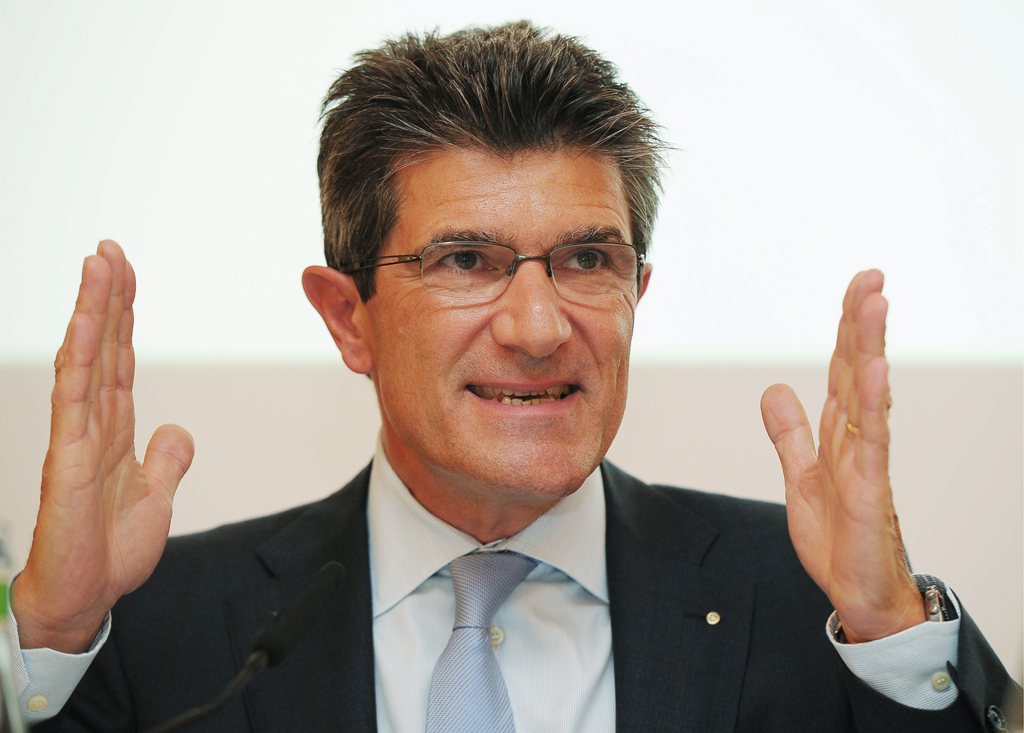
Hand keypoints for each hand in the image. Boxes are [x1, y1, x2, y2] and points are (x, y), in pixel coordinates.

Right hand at [12, 241, 194, 652]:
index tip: (125, 273)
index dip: (124, 316)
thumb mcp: (155, 498)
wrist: (85, 598)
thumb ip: (166, 460)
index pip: (121, 359)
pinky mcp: (67, 460)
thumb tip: (176, 430)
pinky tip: (82, 325)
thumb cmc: (109, 553)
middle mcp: (93, 424)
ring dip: (92, 311)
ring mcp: (77, 437)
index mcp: (115, 429)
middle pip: (103, 347)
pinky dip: (78, 359)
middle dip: (107, 296)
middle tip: (110, 249)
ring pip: (86, 360)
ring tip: (97, 264)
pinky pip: (73, 399)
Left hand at [760, 270, 924, 642]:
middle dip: (862, 322)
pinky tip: (875, 369)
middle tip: (871, 276)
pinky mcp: (870, 487)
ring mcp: (867, 460)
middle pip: (858, 368)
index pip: (843, 368)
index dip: (847, 327)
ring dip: (871, 347)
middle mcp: (857, 438)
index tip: (857, 287)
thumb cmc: (840, 539)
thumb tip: (775, 389)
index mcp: (840, 433)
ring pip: (868, 393)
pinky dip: (872, 403)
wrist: (857, 593)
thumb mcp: (801, 477)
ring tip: (876, 303)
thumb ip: (790, 434)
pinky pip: (871, 439)